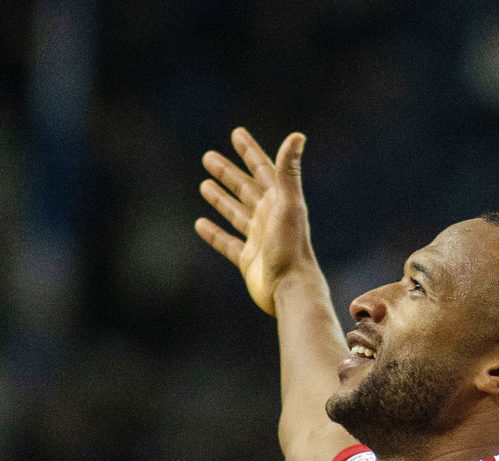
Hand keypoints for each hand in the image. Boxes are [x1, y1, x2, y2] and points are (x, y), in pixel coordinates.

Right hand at [195, 127, 318, 315]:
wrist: (290, 289)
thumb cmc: (291, 247)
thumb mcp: (289, 204)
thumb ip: (289, 171)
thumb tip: (298, 135)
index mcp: (280, 202)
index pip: (263, 170)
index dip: (250, 152)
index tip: (237, 134)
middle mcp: (270, 218)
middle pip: (245, 189)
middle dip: (228, 172)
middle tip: (208, 157)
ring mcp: (259, 239)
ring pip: (236, 213)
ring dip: (220, 198)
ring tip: (204, 184)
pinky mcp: (248, 260)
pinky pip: (227, 243)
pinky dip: (214, 233)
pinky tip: (200, 224)